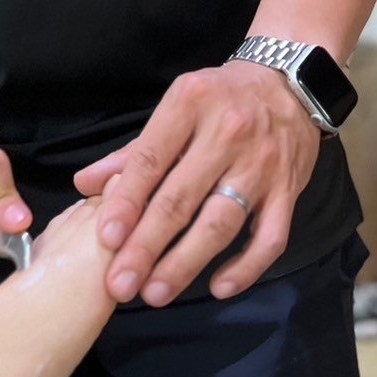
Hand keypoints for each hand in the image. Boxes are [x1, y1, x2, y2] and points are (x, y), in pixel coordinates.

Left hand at [72, 62, 321, 304]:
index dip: (126, 202)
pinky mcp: (289, 191)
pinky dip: (246, 267)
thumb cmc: (222, 97)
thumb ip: (133, 152)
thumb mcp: (177, 107)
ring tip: (155, 293)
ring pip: (220, 222)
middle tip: (120, 284)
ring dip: (186, 262)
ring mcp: (261, 165)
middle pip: (181, 199)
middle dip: (147, 246)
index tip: (106, 239)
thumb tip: (85, 184)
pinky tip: (219, 288)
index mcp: (190, 105)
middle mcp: (228, 134)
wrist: (291, 83)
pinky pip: (270, 237)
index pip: (151, 160)